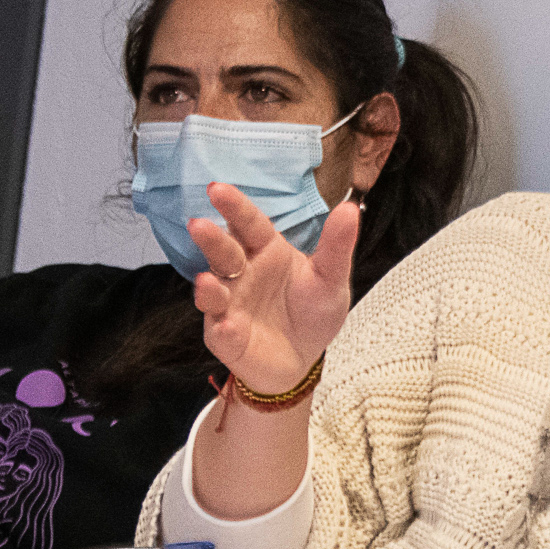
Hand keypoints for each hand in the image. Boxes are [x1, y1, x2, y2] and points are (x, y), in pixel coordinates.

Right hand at [191, 182, 359, 393]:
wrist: (304, 359)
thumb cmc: (312, 312)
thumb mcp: (331, 278)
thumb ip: (336, 246)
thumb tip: (350, 209)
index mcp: (266, 250)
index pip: (249, 223)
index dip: (234, 207)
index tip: (217, 189)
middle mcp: (242, 272)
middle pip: (223, 251)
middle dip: (211, 239)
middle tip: (199, 224)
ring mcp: (229, 302)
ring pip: (212, 288)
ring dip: (207, 284)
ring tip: (208, 278)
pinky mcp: (224, 333)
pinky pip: (219, 326)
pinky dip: (221, 324)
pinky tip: (226, 322)